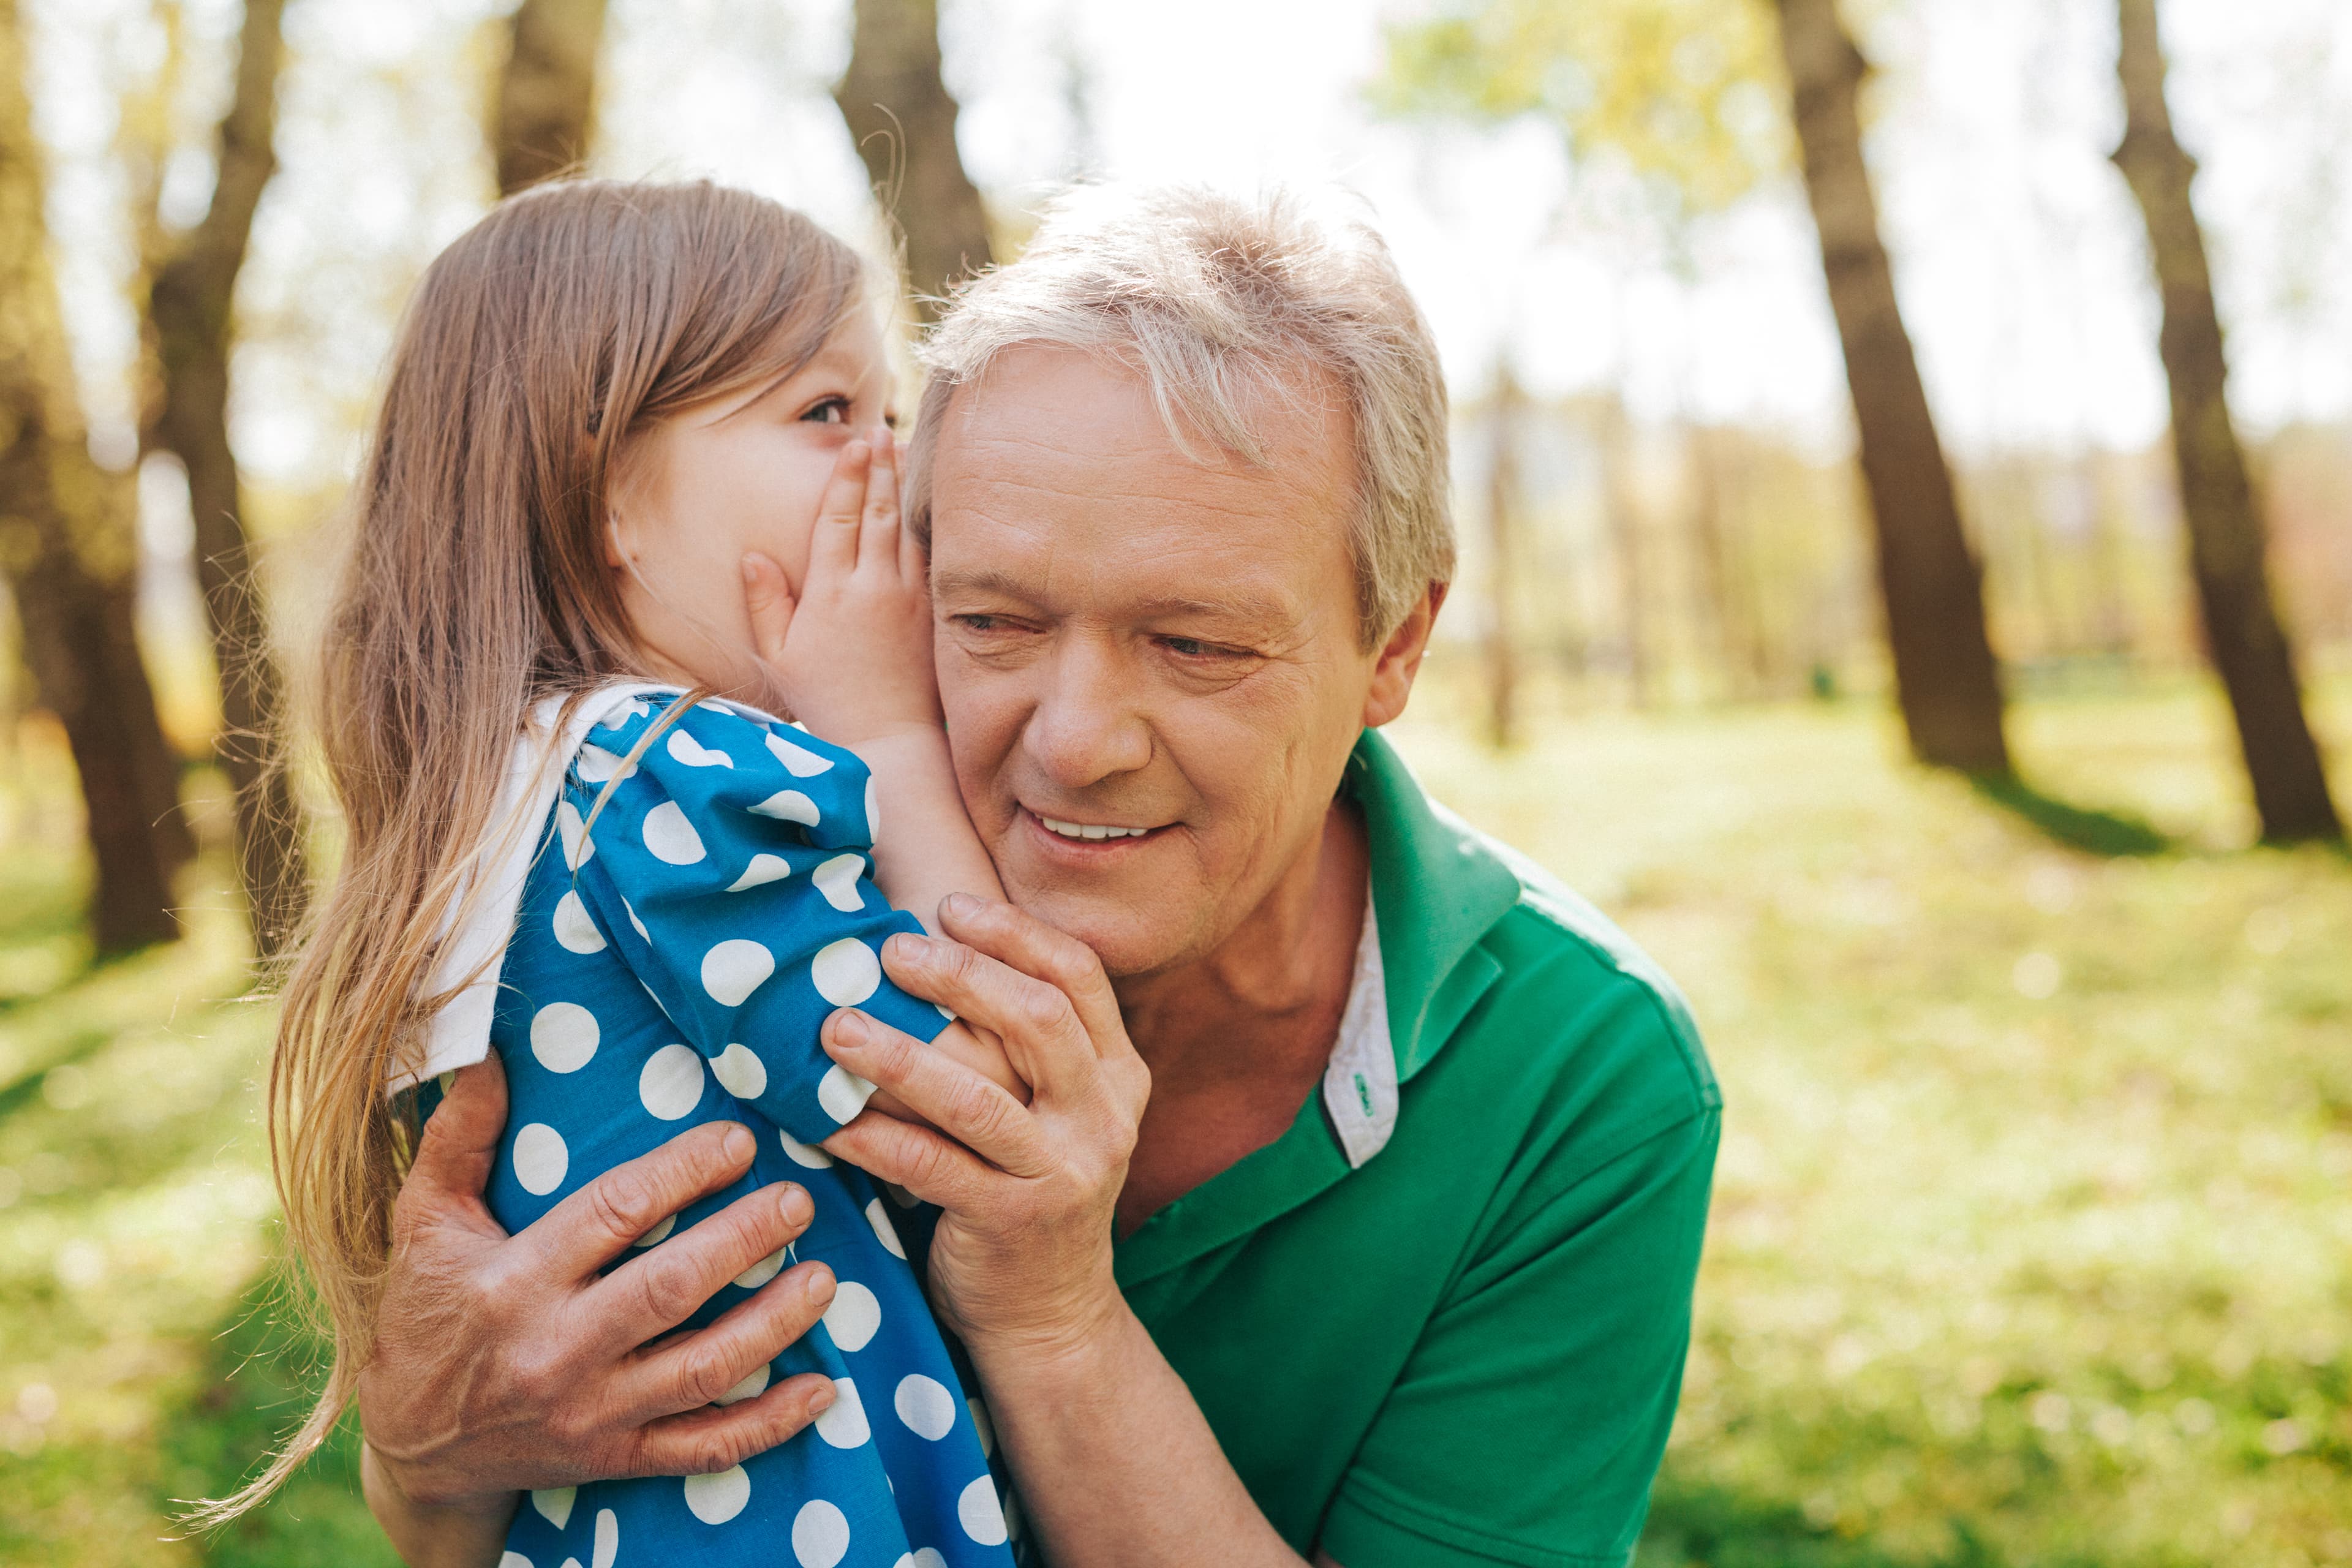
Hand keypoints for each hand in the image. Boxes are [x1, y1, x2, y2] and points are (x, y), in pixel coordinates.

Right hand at [358, 1054, 841, 1513]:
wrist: (413, 1450)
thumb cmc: (428, 1314)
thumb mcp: (423, 1222)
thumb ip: (458, 1137)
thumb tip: (487, 1050)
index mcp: (512, 1282)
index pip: (614, 1213)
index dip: (684, 1172)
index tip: (740, 1141)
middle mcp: (554, 1351)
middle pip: (669, 1289)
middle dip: (743, 1240)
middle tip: (798, 1199)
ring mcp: (590, 1413)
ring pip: (700, 1370)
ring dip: (772, 1324)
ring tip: (825, 1277)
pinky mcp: (615, 1458)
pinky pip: (703, 1447)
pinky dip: (768, 1424)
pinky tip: (821, 1391)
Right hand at [742, 426, 938, 745]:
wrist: (887, 739)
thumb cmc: (826, 701)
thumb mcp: (779, 656)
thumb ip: (765, 603)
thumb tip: (753, 556)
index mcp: (831, 592)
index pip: (838, 517)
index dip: (846, 475)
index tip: (854, 443)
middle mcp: (873, 586)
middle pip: (878, 511)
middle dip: (878, 467)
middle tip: (878, 431)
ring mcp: (909, 597)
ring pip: (907, 528)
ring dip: (903, 487)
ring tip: (903, 451)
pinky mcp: (933, 612)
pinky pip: (930, 556)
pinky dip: (926, 525)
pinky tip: (926, 505)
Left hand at [818, 895, 1149, 1355]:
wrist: (1051, 1315)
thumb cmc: (1029, 1188)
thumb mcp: (1054, 1111)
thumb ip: (1021, 1045)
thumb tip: (928, 946)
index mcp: (1117, 1074)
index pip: (1078, 977)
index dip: (1013, 934)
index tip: (948, 906)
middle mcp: (1103, 1116)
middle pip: (1037, 1019)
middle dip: (959, 975)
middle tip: (887, 952)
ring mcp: (1063, 1172)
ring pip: (976, 1098)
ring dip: (899, 1055)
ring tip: (836, 1028)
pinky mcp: (1012, 1221)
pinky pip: (930, 1167)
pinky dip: (872, 1138)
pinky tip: (826, 1118)